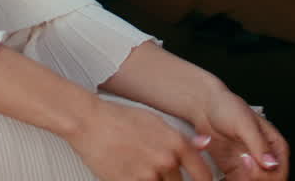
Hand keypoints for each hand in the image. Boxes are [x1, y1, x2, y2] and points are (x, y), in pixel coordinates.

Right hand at [63, 95, 214, 180]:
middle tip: (154, 168)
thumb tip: (204, 145)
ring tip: (138, 166)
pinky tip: (129, 171)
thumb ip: (181, 138)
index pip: (203, 174)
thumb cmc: (119, 118)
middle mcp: (166, 160)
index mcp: (176, 143)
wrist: (90, 122)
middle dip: (170, 179)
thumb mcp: (156, 122)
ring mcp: (148, 175)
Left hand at [196, 88, 288, 178]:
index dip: (265, 174)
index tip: (246, 161)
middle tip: (239, 166)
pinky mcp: (234, 171)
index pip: (279, 172)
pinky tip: (224, 176)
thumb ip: (258, 144)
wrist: (204, 108)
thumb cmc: (227, 107)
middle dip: (254, 179)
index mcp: (275, 146)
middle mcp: (264, 158)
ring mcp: (250, 166)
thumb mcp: (244, 123)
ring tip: (229, 171)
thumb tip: (271, 163)